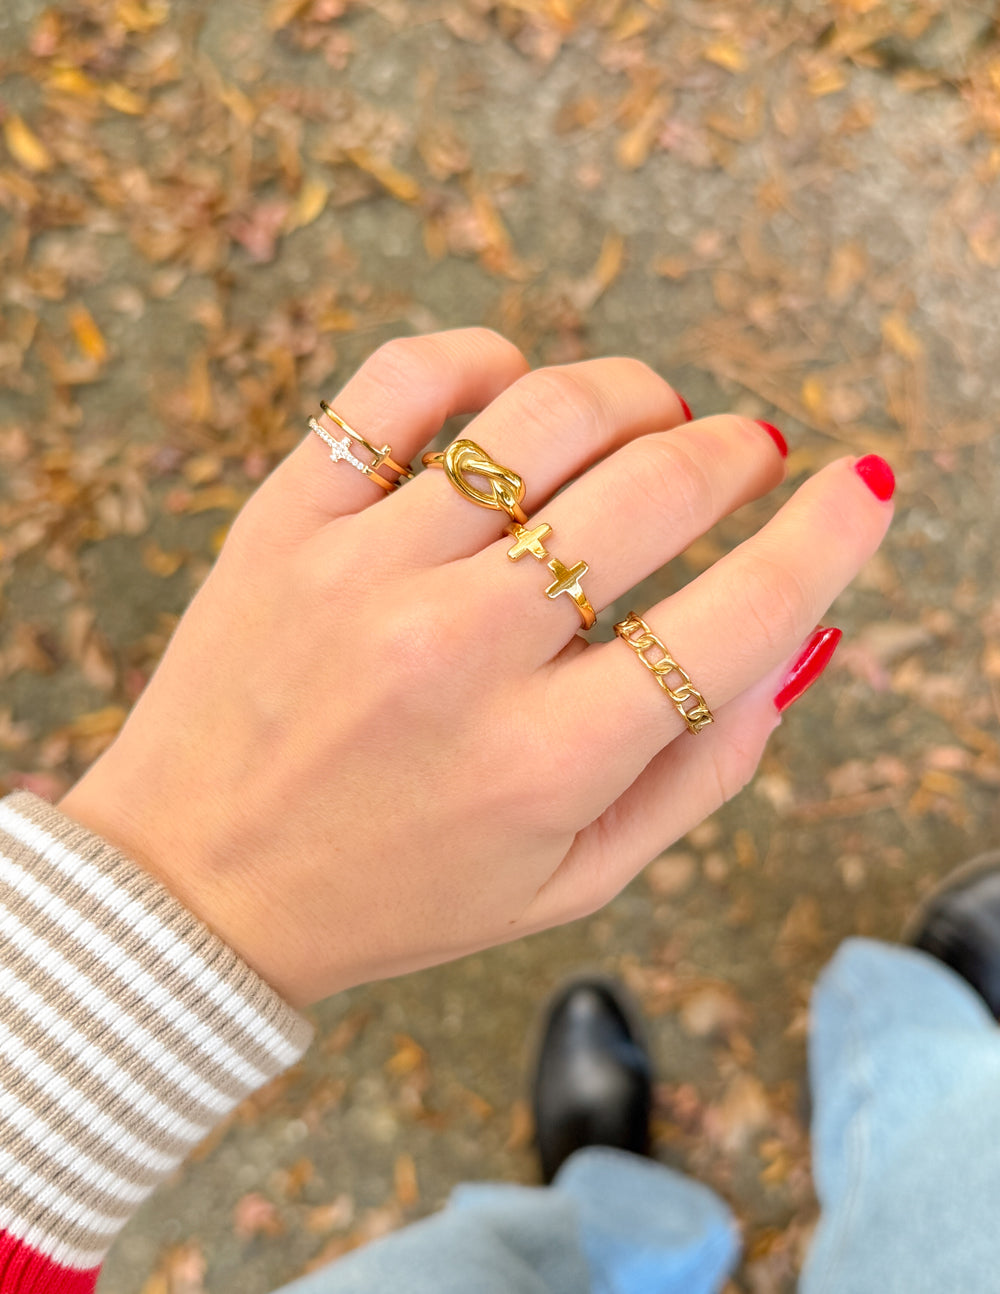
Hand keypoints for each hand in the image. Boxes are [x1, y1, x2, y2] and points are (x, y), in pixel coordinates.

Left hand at [57, 328, 892, 1007]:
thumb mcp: (570, 880)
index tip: (859, 488)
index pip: (736, 617)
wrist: (196, 888)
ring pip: (544, 415)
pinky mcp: (285, 521)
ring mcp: (362, 574)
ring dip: (634, 395)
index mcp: (544, 763)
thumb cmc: (396, 892)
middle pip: (654, 490)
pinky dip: (482, 359)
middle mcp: (459, 655)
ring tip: (651, 417)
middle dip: (735, 452)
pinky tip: (510, 389)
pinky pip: (401, 382)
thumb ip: (697, 773)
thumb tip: (792, 648)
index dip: (827, 538)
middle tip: (747, 451)